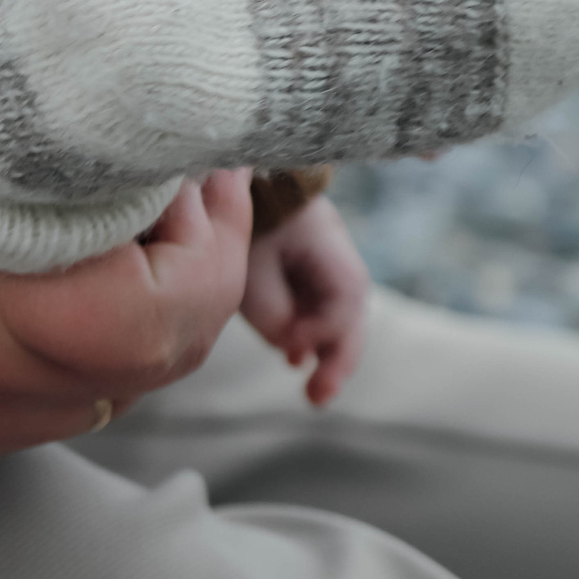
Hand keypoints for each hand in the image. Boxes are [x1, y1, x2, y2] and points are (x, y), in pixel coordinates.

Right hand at [0, 0, 253, 462]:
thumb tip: (36, 8)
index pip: (174, 295)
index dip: (211, 226)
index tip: (188, 156)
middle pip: (162, 359)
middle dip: (193, 272)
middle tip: (167, 192)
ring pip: (103, 392)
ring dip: (133, 318)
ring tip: (103, 235)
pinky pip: (33, 410)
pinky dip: (64, 356)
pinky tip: (24, 287)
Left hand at [241, 196, 369, 405]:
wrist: (228, 180)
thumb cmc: (238, 216)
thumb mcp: (246, 261)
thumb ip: (271, 307)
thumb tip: (292, 348)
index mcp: (327, 241)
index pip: (346, 296)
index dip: (323, 329)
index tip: (293, 351)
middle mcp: (335, 254)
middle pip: (351, 313)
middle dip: (339, 359)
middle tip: (317, 398)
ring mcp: (324, 263)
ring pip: (338, 316)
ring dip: (326, 351)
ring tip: (313, 390)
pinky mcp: (305, 272)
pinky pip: (316, 309)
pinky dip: (309, 335)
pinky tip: (294, 358)